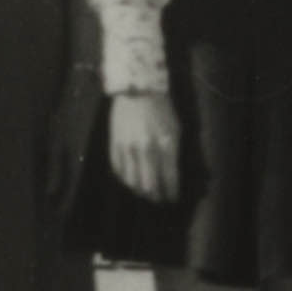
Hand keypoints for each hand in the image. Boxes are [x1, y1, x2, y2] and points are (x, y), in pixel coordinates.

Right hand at [106, 85, 187, 204]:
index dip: (171, 193)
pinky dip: (125, 180)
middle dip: (156, 196)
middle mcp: (147, 150)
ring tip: (146, 193)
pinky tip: (131, 181)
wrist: (138, 91)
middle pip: (149, 185)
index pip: (169, 178)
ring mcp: (128, 148)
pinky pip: (118, 171)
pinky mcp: (115, 145)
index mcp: (166, 145)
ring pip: (132, 182)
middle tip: (159, 200)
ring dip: (140, 191)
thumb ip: (175, 153)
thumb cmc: (162, 110)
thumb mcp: (176, 130)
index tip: (172, 199)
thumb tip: (174, 175)